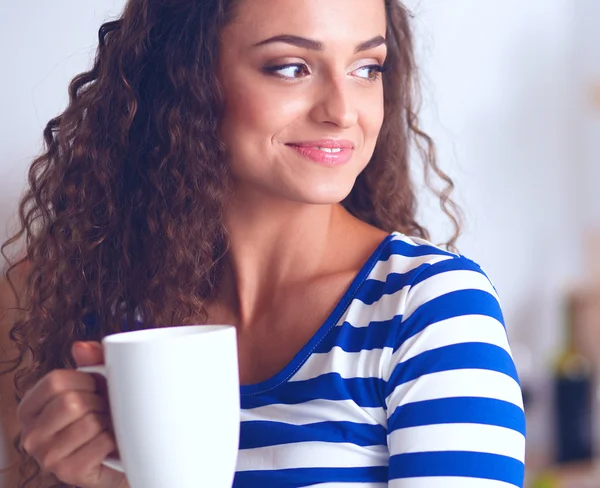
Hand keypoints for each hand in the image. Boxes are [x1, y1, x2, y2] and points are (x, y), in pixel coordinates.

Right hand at [17, 342, 128, 487]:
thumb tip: (80, 347)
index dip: (85, 380)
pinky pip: (102, 442)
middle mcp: (31, 435)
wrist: (124, 451)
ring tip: (107, 426)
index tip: (95, 387)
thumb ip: (93, 358)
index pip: (55, 381)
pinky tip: (110, 444)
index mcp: (31, 408)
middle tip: (104, 410)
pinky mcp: (69, 473)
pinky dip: (114, 439)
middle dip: (99, 402)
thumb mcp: (99, 381)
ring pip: (89, 422)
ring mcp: (47, 457)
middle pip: (71, 402)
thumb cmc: (106, 413)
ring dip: (108, 421)